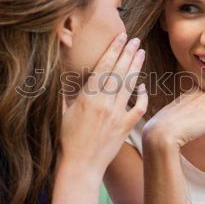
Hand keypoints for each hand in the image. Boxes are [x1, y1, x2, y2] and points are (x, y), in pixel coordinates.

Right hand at [60, 33, 147, 177]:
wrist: (80, 166)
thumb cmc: (66, 140)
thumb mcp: (61, 112)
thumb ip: (64, 91)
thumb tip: (61, 73)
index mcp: (87, 97)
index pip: (104, 67)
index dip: (113, 50)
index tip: (120, 37)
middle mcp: (104, 103)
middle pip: (119, 72)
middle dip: (127, 53)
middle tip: (134, 39)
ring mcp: (117, 115)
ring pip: (130, 86)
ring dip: (136, 67)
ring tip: (140, 52)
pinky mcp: (125, 127)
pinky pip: (138, 107)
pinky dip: (142, 95)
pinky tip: (143, 86)